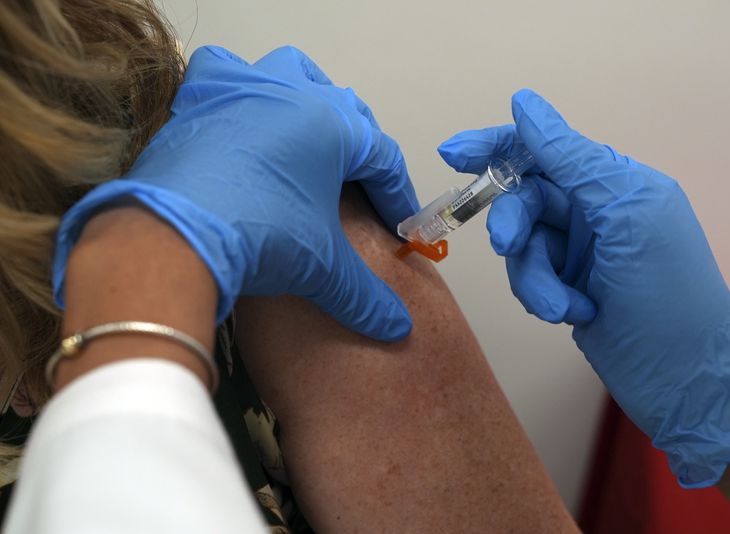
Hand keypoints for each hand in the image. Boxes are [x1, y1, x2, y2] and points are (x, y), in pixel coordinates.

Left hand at [53, 46, 418, 341]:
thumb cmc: (259, 235)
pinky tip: (242, 119)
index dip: (396, 194)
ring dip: (307, 98)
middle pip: (344, 111)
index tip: (399, 224)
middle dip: (359, 149)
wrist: (173, 236)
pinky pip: (227, 76)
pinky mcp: (198, 99)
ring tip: (309, 135)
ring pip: (289, 75)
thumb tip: (396, 326)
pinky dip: (241, 91)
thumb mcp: (322, 267)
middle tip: (360, 189)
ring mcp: (242, 88)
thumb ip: (365, 296)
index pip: (382, 156)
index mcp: (333, 124)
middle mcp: (292, 93)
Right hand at [438, 89, 729, 486]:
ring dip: (534, 277)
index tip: (452, 154)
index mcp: (615, 183)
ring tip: (561, 306)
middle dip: (512, 223)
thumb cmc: (668, 293)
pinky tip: (575, 314)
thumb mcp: (624, 214)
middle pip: (525, 198)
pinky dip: (544, 297)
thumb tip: (524, 102)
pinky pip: (529, 278)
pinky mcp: (566, 287)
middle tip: (505, 245)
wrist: (685, 380)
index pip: (545, 149)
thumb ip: (572, 158)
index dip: (497, 146)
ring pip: (523, 245)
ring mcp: (579, 252)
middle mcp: (594, 212)